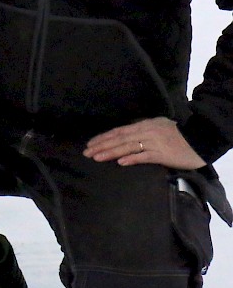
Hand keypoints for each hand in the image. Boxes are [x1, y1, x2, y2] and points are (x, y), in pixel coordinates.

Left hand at [83, 116, 205, 169]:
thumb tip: (126, 136)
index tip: (90, 144)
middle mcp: (146, 132)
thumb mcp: (158, 126)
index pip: (119, 131)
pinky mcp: (163, 154)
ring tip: (97, 157)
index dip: (104, 137)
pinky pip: (144, 156)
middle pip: (119, 139)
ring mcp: (154, 143)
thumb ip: (142, 130)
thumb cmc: (179, 134)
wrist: (200, 139)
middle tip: (86, 152)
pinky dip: (132, 159)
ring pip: (127, 147)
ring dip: (110, 152)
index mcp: (144, 125)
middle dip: (101, 145)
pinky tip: (120, 162)